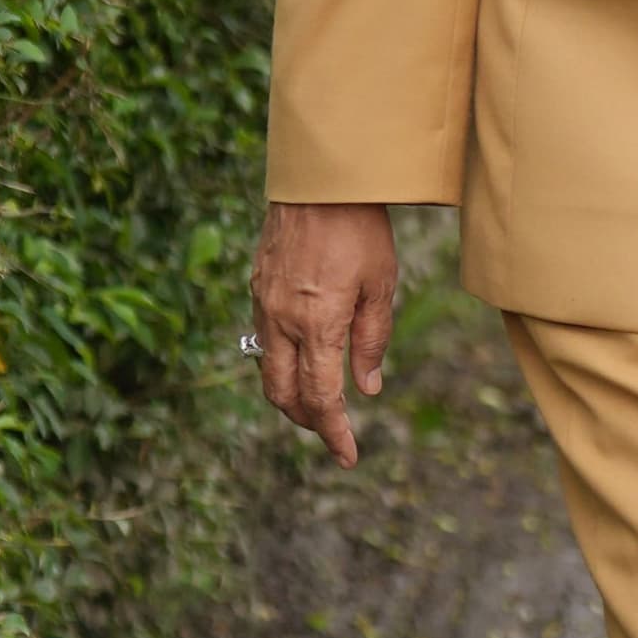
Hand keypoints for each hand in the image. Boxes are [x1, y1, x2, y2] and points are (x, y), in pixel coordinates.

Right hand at [248, 200, 398, 468]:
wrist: (320, 180)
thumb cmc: (361, 230)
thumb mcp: (381, 287)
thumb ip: (371, 342)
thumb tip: (366, 390)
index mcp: (317, 324)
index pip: (321, 397)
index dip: (334, 433)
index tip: (348, 457)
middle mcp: (282, 321)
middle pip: (284, 394)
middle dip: (307, 421)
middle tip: (333, 432)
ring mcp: (263, 304)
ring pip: (267, 371)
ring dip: (290, 395)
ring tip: (319, 402)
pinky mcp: (256, 288)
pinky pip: (262, 339)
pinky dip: (280, 362)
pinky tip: (303, 359)